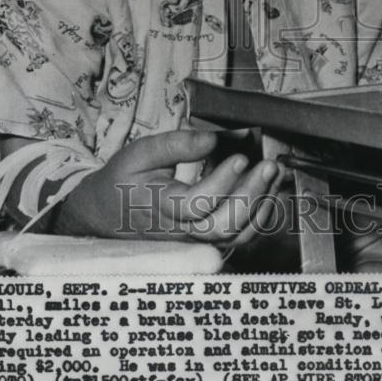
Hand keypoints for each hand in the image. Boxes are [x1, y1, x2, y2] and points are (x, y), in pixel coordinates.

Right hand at [52, 129, 283, 247]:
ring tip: (274, 174)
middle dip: (251, 195)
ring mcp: (194, 241)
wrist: (107, 214)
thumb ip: (176, 144)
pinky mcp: (205, 242)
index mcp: (159, 206)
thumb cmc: (124, 180)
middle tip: (269, 165)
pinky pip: (239, 238)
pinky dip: (260, 217)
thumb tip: (214, 137)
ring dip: (262, 206)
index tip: (239, 156)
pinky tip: (269, 191)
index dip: (221, 182)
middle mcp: (179, 231)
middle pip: (222, 226)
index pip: (195, 204)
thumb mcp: (140, 153)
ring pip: (235, 237)